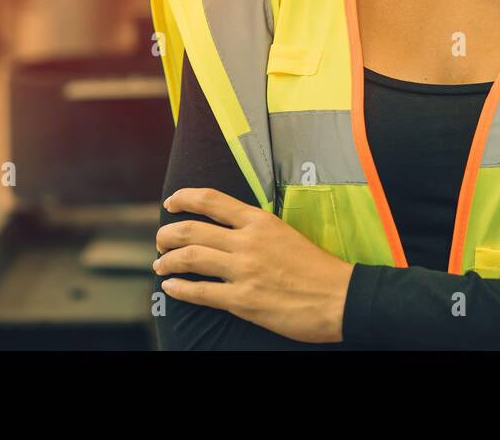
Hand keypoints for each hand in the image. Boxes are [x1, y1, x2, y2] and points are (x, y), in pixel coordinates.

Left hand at [153, 187, 354, 342]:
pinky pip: (200, 292)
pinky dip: (179, 289)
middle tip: (160, 241)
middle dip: (167, 234)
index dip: (184, 199)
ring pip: (189, 258)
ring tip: (160, 265)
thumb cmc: (317, 268)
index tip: (170, 203)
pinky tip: (170, 288)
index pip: (211, 200)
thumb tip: (230, 231)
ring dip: (167, 261)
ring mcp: (243, 270)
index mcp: (259, 221)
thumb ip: (256, 229)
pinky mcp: (242, 299)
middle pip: (191, 230)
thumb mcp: (285, 233)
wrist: (339, 297)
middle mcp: (247, 241)